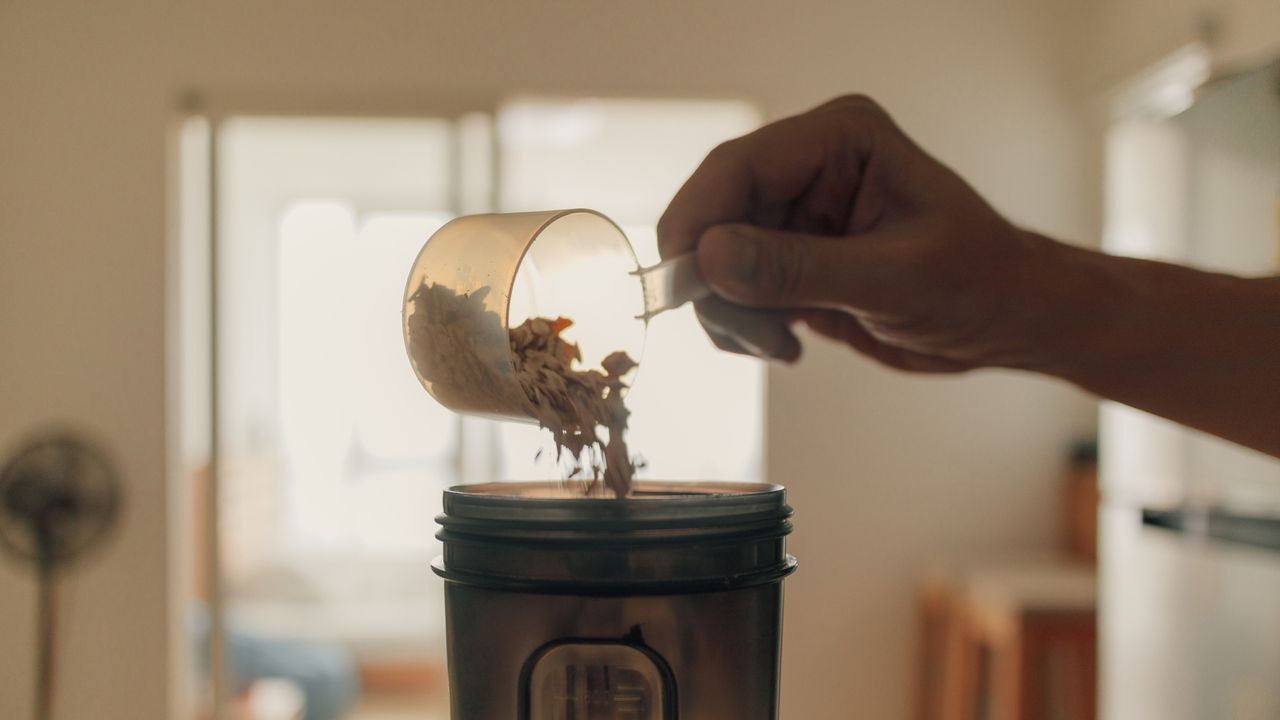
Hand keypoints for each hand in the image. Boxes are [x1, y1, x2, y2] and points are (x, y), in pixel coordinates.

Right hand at [657, 95, 1046, 371]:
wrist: (1005, 321)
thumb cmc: (976, 283)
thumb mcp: (890, 279)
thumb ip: (796, 268)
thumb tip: (705, 258)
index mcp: (839, 139)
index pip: (737, 168)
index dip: (697, 223)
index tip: (681, 286)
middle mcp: (808, 165)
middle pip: (714, 214)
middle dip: (715, 281)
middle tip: (751, 336)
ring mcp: (795, 211)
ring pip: (713, 258)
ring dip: (730, 312)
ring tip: (780, 345)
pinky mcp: (789, 255)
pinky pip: (731, 288)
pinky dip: (743, 325)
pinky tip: (787, 343)